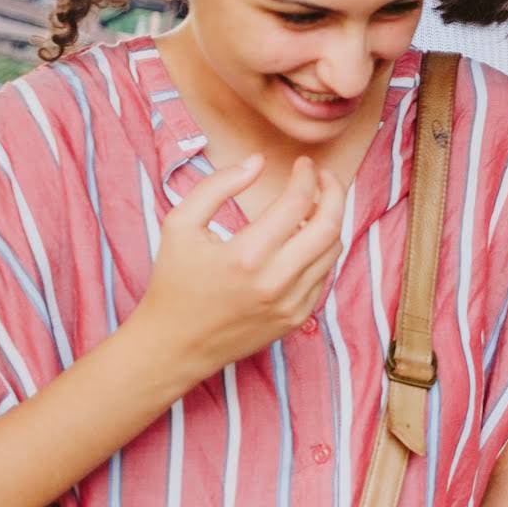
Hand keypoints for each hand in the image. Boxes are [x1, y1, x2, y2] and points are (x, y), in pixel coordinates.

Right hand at [133, 154, 344, 377]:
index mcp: (247, 255)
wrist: (174, 344)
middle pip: (329, 226)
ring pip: (332, 251)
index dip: (307, 176)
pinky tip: (303, 239)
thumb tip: (258, 162)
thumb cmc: (174, 281)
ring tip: (312, 207)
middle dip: (334, 193)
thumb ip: (218, 186)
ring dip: (329, 221)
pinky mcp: (296, 318)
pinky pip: (324, 275)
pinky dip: (321, 251)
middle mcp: (276, 281)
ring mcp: (291, 303)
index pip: (298, 202)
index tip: (304, 164)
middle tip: (325, 178)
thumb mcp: (180, 224)